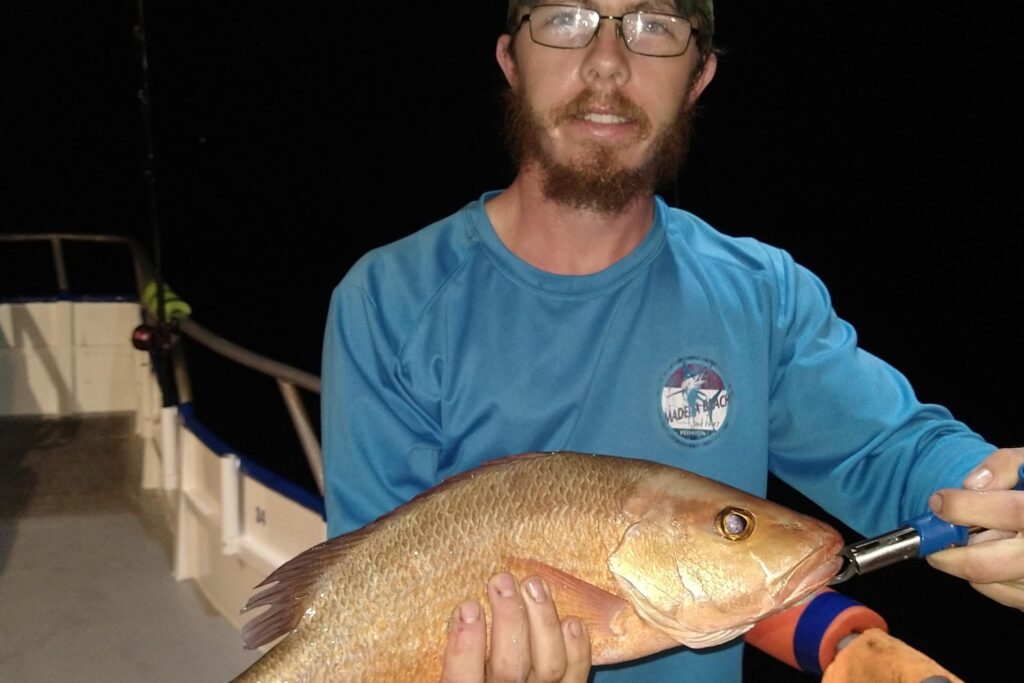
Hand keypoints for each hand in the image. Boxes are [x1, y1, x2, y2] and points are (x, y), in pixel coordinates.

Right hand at [439, 573, 591, 682]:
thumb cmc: (479, 675)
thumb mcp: (459, 669)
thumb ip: (458, 652)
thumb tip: (459, 609)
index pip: (461, 678)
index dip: (465, 645)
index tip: (468, 606)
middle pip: (510, 666)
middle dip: (509, 619)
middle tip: (501, 581)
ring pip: (548, 665)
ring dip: (543, 620)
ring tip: (533, 584)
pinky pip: (576, 675)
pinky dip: (577, 648)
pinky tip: (570, 620)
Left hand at [925, 447, 1023, 608]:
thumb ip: (1005, 465)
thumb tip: (972, 485)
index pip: (1008, 512)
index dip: (963, 506)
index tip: (938, 501)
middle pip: (982, 565)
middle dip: (944, 552)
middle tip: (931, 536)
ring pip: (985, 580)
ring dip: (965, 559)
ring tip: (974, 537)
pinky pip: (998, 592)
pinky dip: (983, 574)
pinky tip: (992, 552)